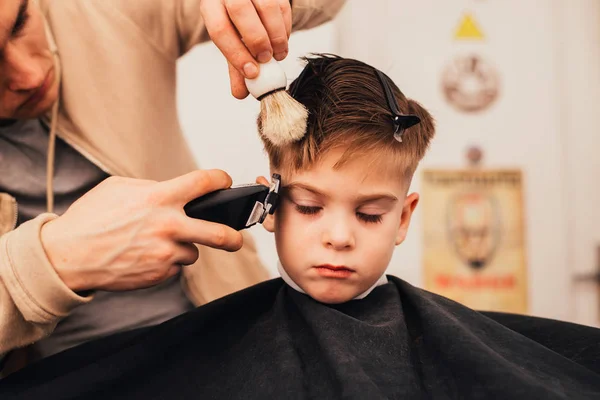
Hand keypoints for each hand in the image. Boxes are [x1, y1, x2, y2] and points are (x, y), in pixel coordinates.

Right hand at [41, 170, 242, 291]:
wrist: (68, 256)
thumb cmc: (91, 218)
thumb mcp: (119, 189)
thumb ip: (153, 189)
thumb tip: (175, 192)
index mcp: (159, 198)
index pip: (204, 183)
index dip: (220, 179)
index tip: (225, 182)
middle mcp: (167, 226)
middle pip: (219, 233)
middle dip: (233, 236)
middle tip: (236, 237)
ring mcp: (164, 253)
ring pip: (193, 252)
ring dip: (183, 247)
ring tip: (157, 243)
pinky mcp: (158, 274)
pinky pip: (174, 266)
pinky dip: (166, 261)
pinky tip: (144, 256)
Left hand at [200, 0, 291, 98]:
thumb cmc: (235, 23)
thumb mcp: (231, 41)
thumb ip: (236, 66)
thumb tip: (242, 93)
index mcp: (211, 6)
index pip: (219, 30)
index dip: (236, 54)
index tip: (252, 73)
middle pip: (239, 11)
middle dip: (256, 40)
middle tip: (265, 60)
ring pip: (266, 6)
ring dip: (276, 36)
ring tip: (277, 55)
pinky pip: (283, 7)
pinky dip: (285, 29)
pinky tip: (282, 42)